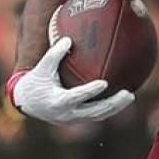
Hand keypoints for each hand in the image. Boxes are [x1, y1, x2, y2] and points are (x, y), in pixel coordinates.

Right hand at [8, 37, 134, 123]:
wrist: (28, 103)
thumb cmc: (36, 82)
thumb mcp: (42, 67)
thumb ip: (54, 54)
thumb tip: (69, 39)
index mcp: (58, 101)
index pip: (76, 96)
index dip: (90, 91)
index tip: (104, 83)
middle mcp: (68, 114)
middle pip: (95, 112)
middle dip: (112, 104)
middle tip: (128, 94)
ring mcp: (74, 119)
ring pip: (99, 115)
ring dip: (115, 107)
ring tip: (130, 96)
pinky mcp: (78, 119)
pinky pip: (97, 114)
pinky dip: (109, 107)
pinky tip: (121, 98)